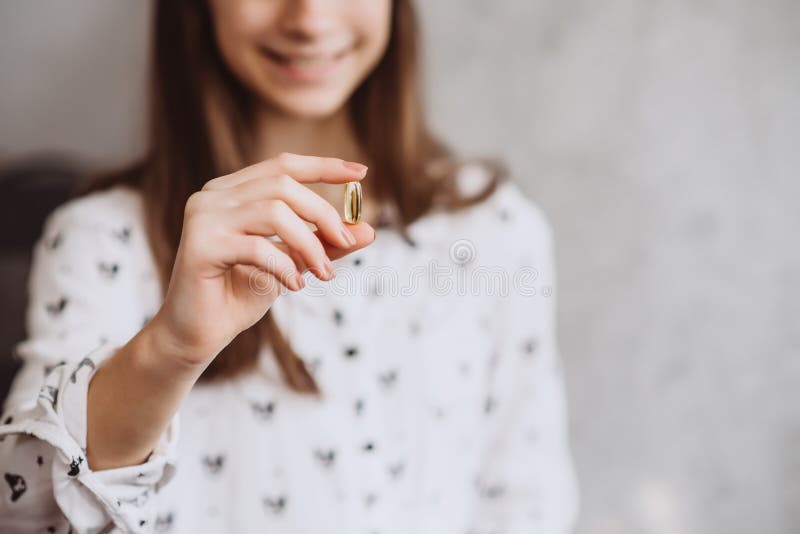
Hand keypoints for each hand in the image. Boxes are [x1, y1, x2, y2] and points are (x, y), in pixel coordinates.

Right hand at [148, 152, 374, 367]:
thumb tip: (368, 230)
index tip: (362, 172)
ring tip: (322, 274)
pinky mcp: (199, 245)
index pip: (283, 165)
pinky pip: (257, 247)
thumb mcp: (291, 264)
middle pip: (282, 185)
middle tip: (346, 244)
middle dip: (323, 214)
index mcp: (232, 191)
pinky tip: (294, 285)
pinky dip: (285, 266)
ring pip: (273, 211)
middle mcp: (213, 196)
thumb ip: (324, 245)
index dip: (324, 166)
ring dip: (309, 244)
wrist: (197, 335)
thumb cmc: (239, 295)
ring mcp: (202, 217)